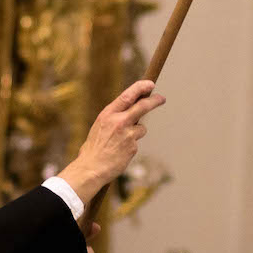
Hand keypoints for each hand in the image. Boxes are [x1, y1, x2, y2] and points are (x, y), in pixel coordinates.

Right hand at [58, 80, 165, 205]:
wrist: (91, 168)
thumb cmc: (94, 148)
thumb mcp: (100, 126)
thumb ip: (115, 117)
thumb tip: (130, 111)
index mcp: (108, 114)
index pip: (128, 95)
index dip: (140, 88)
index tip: (150, 84)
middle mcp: (119, 121)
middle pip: (142, 106)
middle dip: (154, 101)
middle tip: (162, 98)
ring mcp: (127, 134)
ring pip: (141, 128)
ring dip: (135, 133)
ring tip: (120, 144)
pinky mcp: (132, 147)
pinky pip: (136, 143)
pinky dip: (131, 146)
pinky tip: (120, 152)